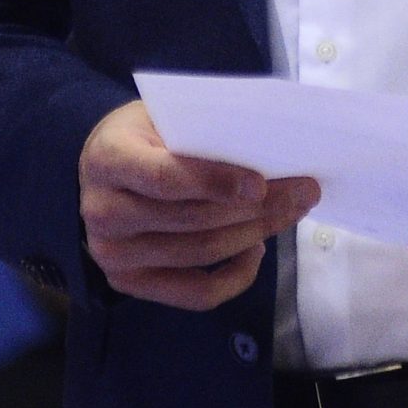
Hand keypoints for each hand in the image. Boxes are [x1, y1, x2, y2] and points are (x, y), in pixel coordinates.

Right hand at [78, 100, 319, 310]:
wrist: (104, 165)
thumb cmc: (146, 133)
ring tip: (291, 212)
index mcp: (108, 159)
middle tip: (304, 192)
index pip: (165, 177)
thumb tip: (271, 150)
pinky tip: (256, 248)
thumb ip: (204, 131)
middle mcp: (103, 212)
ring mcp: (113, 254)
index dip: (214, 182)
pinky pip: (194, 293)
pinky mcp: (129, 283)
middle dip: (257, 207)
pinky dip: (235, 276)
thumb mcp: (165, 115)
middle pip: (192, 219)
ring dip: (255, 234)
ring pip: (200, 253)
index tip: (261, 184)